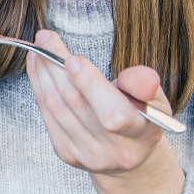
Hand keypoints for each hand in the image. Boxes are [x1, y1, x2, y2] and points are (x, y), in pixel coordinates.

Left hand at [26, 30, 184, 193]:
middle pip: (76, 104)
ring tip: (39, 49)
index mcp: (140, 135)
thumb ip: (146, 85)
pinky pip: (47, 114)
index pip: (112, 114)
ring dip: (42, 74)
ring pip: (56, 106)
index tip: (72, 58)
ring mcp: (86, 154)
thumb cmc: (141, 118)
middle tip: (46, 38)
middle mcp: (112, 150)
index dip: (89, 85)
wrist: (128, 155)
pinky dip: (39, 87)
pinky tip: (37, 68)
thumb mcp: (155, 99)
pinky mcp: (66, 153)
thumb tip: (141, 77)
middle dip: (57, 67)